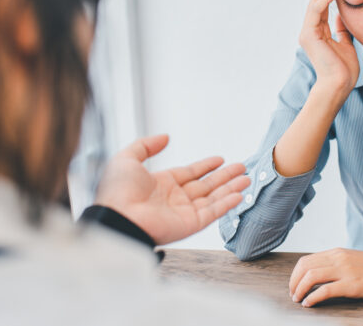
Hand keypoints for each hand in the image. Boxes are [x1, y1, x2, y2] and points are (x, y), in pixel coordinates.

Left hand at [95, 135, 250, 244]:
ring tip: (246, 179)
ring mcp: (183, 212)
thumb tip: (165, 137)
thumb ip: (146, 146)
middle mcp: (175, 199)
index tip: (219, 159)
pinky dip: (227, 204)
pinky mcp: (190, 224)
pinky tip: (239, 194)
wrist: (117, 217)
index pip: (190, 173)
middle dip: (224, 176)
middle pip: (206, 185)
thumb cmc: (116, 192)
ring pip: (213, 198)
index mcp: (161, 184)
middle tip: (241, 167)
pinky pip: (212, 212)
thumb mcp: (127, 159)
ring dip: (230, 188)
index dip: (205, 166)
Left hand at [289, 248, 362, 306]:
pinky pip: (325, 290)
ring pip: (311, 276)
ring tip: (298, 300)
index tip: (294, 286)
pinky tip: (309, 304)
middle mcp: (339, 259)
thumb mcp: (353, 260)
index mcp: (337, 252)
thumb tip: (318, 274)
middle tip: (293, 295)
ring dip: (300, 290)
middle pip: (304, 267)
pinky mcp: (353, 285)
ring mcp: (346, 271)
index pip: (306, 260)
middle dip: (293, 282)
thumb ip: (337, 264)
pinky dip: (313, 298)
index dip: (295, 275)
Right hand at [298, 0, 358, 95]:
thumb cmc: (344, 70)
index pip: (322, 8)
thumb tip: (342, 17)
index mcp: (318, 34)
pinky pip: (315, 12)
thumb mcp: (346, 44)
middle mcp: (310, 31)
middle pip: (316, 2)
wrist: (339, 85)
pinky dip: (324, 0)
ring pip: (314, 4)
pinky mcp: (309, 35)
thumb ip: (342, 30)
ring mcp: (307, 33)